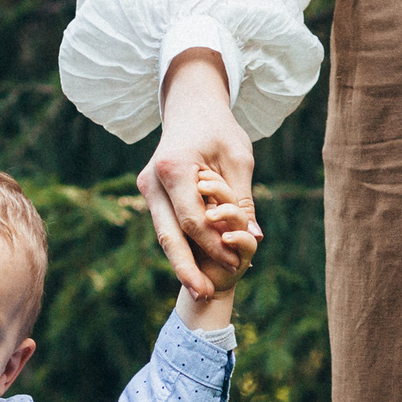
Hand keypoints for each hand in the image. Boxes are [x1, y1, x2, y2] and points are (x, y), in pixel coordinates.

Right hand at [139, 48, 260, 297]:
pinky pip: (166, 225)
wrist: (190, 106)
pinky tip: (196, 268)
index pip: (193, 220)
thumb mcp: (239, 159)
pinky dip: (182, 246)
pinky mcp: (151, 193)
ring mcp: (147, 188)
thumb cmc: (219, 128)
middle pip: (168, 236)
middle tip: (205, 296)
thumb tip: (254, 239)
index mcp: (174, 168)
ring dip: (183, 263)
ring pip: (164, 235)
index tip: (237, 262)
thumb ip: (243, 200)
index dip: (215, 245)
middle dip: (187, 268)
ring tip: (201, 290)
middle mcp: (152, 181)